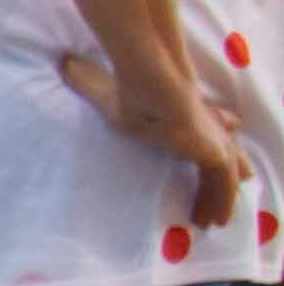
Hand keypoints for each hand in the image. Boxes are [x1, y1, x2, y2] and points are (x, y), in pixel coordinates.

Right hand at [62, 48, 246, 233]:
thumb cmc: (129, 91)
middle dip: (216, 183)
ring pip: (223, 176)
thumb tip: (61, 62)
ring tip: (208, 223)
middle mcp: (200, 128)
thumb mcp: (103, 91)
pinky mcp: (215, 152)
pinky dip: (222, 201)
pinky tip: (214, 219)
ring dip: (218, 199)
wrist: (151, 86)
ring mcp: (211, 140)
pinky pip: (223, 183)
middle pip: (217, 158)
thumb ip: (87, 80)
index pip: (199, 131)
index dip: (203, 146)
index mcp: (180, 115)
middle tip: (210, 206)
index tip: (200, 162)